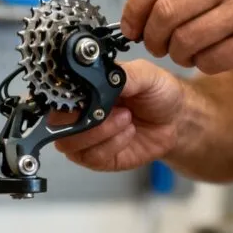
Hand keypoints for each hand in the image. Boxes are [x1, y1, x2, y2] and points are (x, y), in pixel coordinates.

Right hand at [52, 60, 182, 171]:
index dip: (66, 99)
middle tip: (115, 109)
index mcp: (83, 89)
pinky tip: (129, 132)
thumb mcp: (146, 74)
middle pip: (56, 123)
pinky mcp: (98, 157)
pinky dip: (112, 144)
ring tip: (127, 119)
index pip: (57, 95)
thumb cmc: (158, 93)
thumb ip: (122, 74)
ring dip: (100, 132)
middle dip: (84, 118)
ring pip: (70, 143)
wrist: (176, 120)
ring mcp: (86, 137)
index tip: (86, 97)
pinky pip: (91, 157)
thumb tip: (100, 74)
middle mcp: (79, 113)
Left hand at [121, 0, 232, 74]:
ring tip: (191, 53)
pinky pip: (208, 62)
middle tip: (158, 46)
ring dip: (179, 55)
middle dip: (153, 36)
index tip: (131, 26)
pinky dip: (204, 66)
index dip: (134, 7)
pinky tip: (216, 59)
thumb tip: (147, 2)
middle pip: (164, 13)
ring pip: (183, 42)